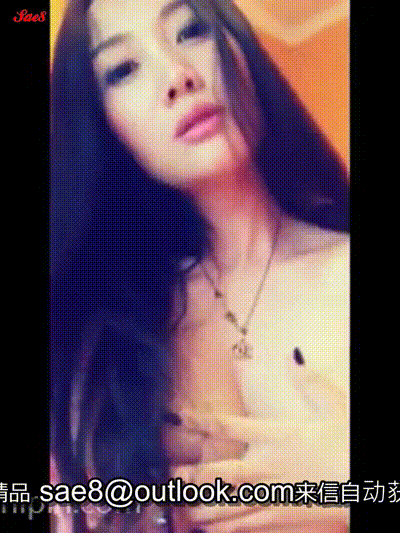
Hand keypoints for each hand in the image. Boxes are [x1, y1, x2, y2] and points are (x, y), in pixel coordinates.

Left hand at [170, 360, 348, 531]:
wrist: (368, 485)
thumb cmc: (351, 445)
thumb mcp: (335, 406)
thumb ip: (310, 382)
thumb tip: (292, 356)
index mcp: (276, 436)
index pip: (228, 425)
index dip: (199, 420)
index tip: (177, 417)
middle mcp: (267, 466)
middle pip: (217, 471)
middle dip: (189, 473)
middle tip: (166, 473)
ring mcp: (273, 495)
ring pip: (226, 503)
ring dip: (198, 505)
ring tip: (177, 505)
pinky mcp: (282, 517)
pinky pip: (246, 525)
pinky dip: (224, 528)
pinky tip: (207, 530)